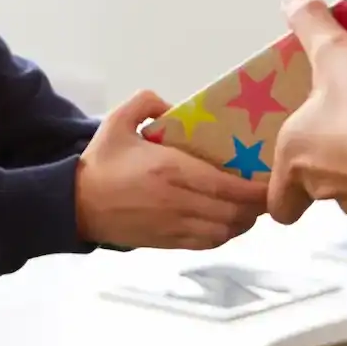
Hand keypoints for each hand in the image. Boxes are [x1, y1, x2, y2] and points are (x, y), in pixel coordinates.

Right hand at [75, 90, 266, 249]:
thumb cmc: (101, 163)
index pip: (228, 186)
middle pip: (234, 212)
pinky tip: (227, 222)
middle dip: (256, 206)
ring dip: (243, 221)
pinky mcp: (168, 242)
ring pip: (225, 231)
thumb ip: (147, 102)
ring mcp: (174, 226)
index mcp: (171, 170)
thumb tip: (174, 106)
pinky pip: (207, 243)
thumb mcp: (118, 121)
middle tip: (266, 191)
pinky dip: (224, 235)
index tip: (271, 179)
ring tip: (249, 207)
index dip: (257, 189)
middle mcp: (179, 201)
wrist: (75, 204)